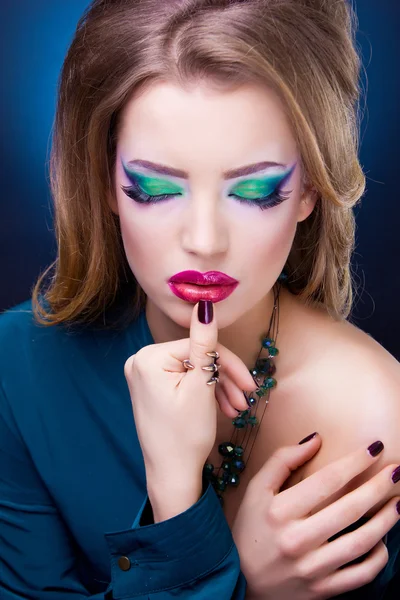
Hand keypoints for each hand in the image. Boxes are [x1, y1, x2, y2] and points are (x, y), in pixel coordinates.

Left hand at [124, 300, 255, 518]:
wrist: (172, 476)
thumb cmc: (185, 435)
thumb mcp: (201, 386)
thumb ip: (205, 342)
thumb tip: (205, 302)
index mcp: (147, 358)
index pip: (199, 347)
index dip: (228, 364)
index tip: (250, 384)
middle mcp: (139, 362)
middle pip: (196, 358)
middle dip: (224, 378)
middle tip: (246, 398)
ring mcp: (144, 377)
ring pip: (193, 371)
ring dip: (218, 388)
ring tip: (236, 408)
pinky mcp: (151, 389)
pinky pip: (183, 381)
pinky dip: (204, 393)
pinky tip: (223, 408)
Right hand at [232, 434, 399, 598]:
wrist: (240, 580)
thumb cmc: (250, 529)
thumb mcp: (257, 490)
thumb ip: (282, 461)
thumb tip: (315, 439)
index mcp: (280, 511)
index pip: (327, 481)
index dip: (354, 462)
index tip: (374, 448)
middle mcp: (297, 540)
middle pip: (349, 509)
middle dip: (378, 486)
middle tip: (396, 471)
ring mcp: (312, 568)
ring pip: (361, 542)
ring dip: (386, 520)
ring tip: (398, 503)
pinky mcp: (322, 590)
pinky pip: (360, 575)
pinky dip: (377, 558)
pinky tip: (382, 541)